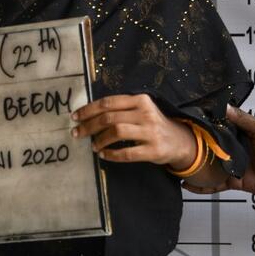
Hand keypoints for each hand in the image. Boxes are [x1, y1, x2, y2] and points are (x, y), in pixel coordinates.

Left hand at [71, 94, 195, 168]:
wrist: (179, 141)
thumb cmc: (152, 124)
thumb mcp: (140, 110)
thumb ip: (120, 109)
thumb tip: (88, 114)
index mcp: (140, 100)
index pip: (108, 102)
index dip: (89, 109)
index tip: (75, 117)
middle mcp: (146, 113)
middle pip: (109, 117)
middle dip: (89, 126)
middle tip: (76, 133)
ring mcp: (150, 132)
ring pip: (117, 132)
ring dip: (100, 139)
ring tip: (93, 145)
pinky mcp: (154, 150)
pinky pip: (127, 153)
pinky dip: (112, 154)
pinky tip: (103, 155)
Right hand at [183, 105, 254, 196]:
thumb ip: (242, 120)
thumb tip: (223, 107)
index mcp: (238, 133)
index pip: (215, 128)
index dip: (201, 126)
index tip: (184, 122)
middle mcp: (233, 149)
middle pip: (209, 148)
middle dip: (193, 147)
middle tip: (174, 144)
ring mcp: (233, 166)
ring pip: (209, 167)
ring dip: (195, 167)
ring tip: (177, 165)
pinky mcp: (235, 182)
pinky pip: (216, 184)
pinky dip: (203, 186)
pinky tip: (189, 185)